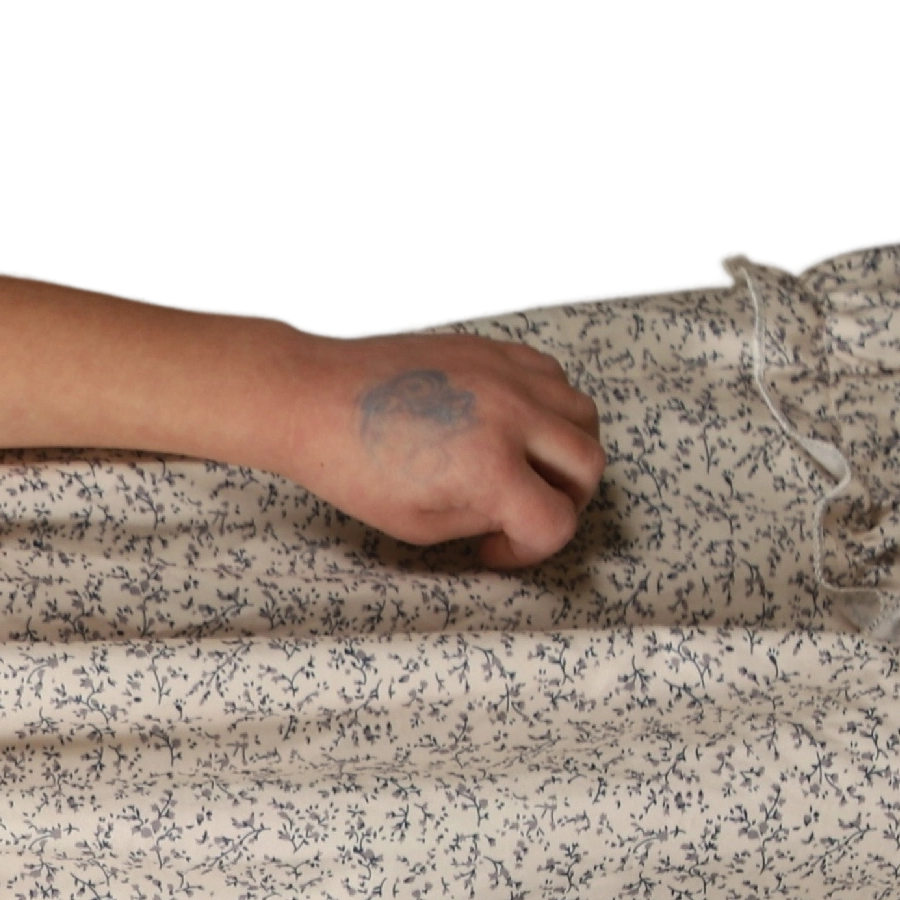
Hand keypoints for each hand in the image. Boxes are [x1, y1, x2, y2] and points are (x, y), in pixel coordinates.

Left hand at [272, 329, 605, 570]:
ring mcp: (504, 374)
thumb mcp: (418, 524)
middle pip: (588, 465)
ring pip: (582, 413)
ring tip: (525, 467)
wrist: (311, 398)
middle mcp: (509, 414)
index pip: (556, 521)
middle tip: (523, 512)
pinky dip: (548, 405)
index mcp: (488, 467)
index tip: (495, 547)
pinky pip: (552, 375)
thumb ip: (484, 518)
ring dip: (566, 450)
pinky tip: (512, 425)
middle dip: (565, 501)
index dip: (531, 550)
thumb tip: (517, 509)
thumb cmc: (350, 466)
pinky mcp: (490, 349)